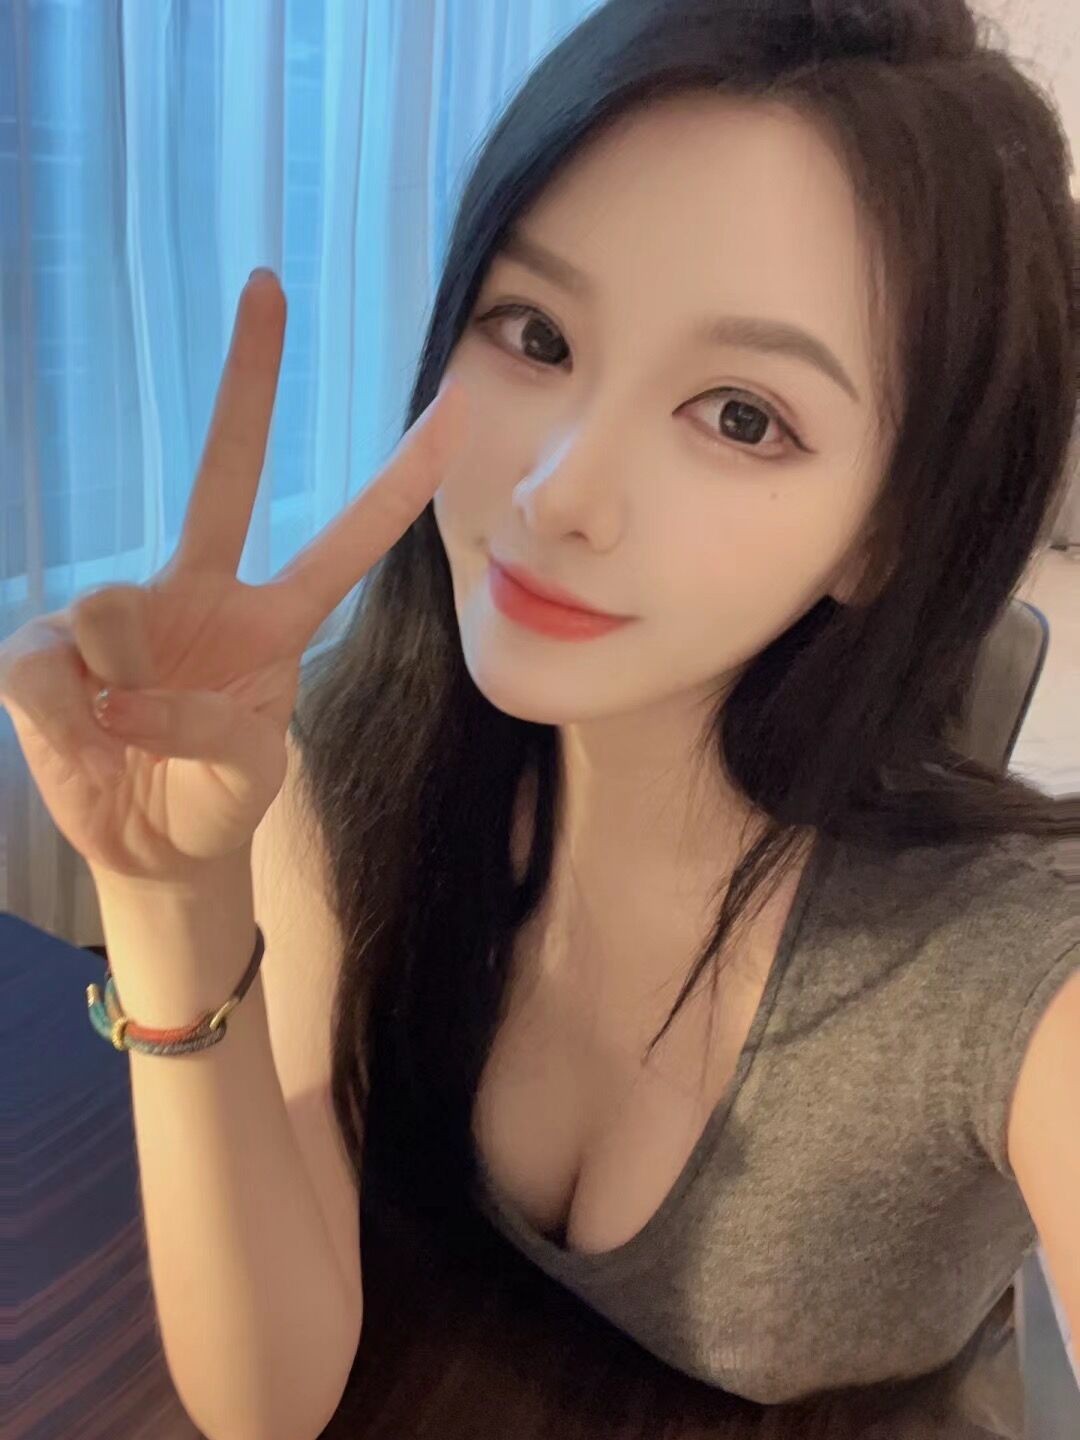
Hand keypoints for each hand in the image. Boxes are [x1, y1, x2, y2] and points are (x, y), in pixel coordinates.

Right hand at [0, 269, 468, 883]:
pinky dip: (64, 714)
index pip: (343, 541)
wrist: (146, 843)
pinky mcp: (47, 647)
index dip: (398, 483)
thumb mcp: (245, 774)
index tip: (452, 406)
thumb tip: (118, 683)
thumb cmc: (212, 795)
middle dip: (249, 381)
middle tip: (268, 283)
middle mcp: (200, 592)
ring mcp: (122, 612)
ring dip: (127, 693)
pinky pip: (48, 663)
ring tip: (124, 738)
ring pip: (116, 611)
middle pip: (225, 473)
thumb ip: (210, 725)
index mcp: (270, 620)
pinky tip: (79, 730)